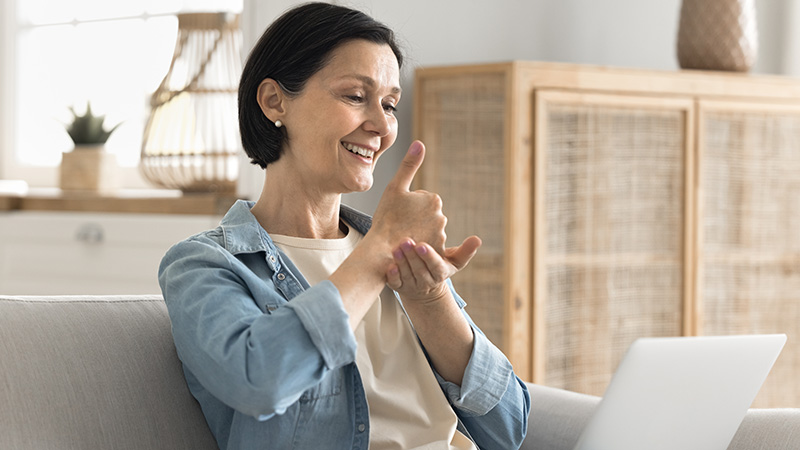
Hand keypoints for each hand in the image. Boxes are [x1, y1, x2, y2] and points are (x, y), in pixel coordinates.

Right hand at [366, 141, 447, 256]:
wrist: (382, 249)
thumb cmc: (386, 217)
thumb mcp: (395, 187)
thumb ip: (409, 165)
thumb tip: (419, 143)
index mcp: (433, 199)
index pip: (421, 200)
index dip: (407, 207)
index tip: (398, 212)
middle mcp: (441, 216)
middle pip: (425, 217)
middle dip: (414, 221)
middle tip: (399, 226)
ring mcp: (440, 235)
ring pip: (426, 232)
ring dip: (416, 234)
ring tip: (401, 237)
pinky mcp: (436, 252)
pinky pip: (428, 248)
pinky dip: (420, 248)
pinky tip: (407, 247)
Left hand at [385, 236, 481, 302]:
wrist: (424, 289)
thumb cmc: (439, 267)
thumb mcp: (455, 260)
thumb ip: (466, 251)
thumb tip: (478, 239)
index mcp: (440, 273)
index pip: (435, 265)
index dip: (429, 256)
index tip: (422, 245)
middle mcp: (426, 281)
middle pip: (419, 269)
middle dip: (412, 256)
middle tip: (406, 241)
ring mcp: (411, 285)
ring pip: (406, 275)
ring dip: (401, 262)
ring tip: (396, 249)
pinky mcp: (399, 287)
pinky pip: (395, 284)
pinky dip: (392, 276)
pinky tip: (389, 266)